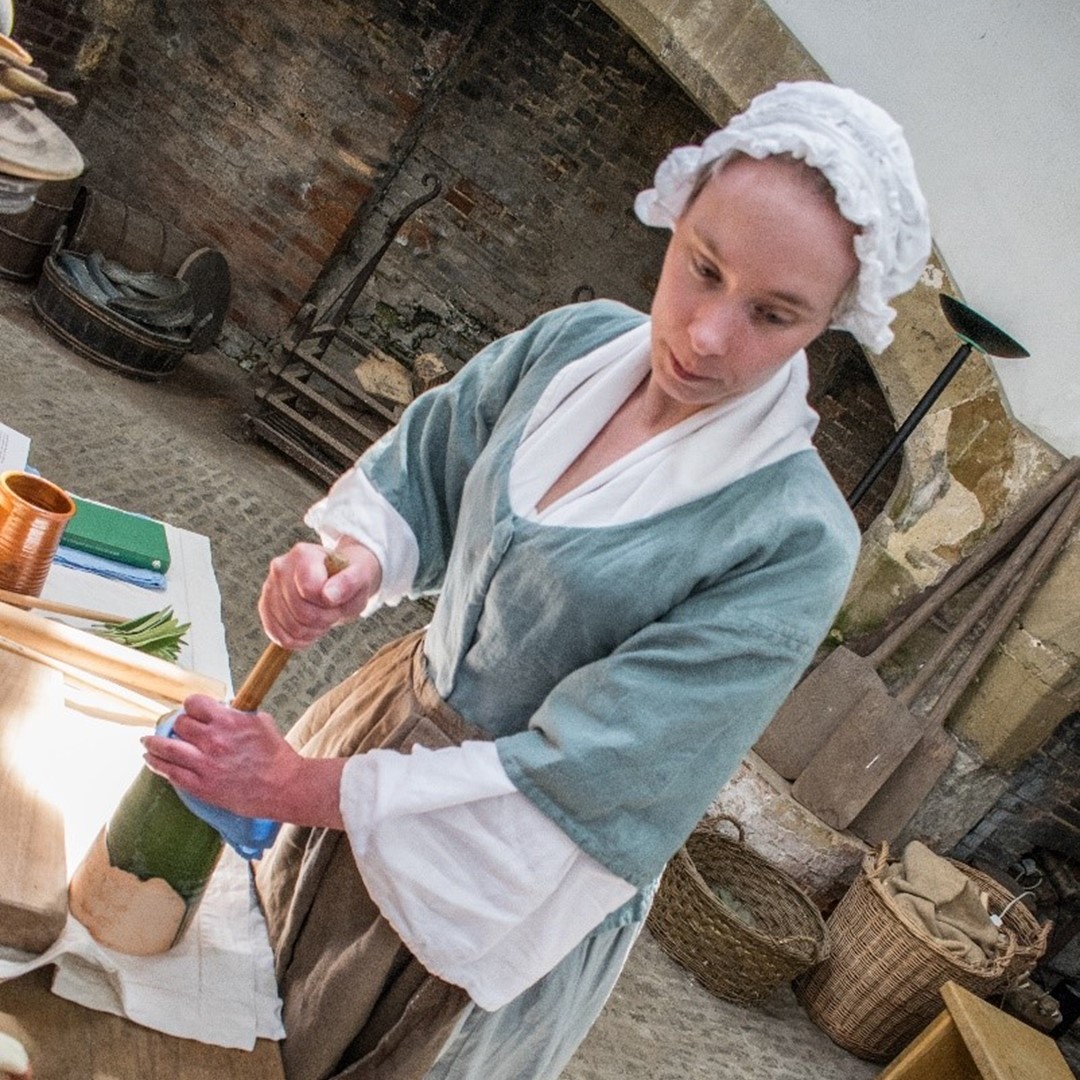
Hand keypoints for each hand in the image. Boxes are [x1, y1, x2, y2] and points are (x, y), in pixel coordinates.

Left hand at [141, 695, 344, 827]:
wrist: (283, 786)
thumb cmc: (276, 754)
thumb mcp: (260, 722)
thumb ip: (236, 714)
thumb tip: (221, 710)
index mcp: (228, 720)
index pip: (194, 704)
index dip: (191, 706)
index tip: (192, 711)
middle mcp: (212, 739)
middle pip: (180, 724)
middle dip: (180, 725)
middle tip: (180, 730)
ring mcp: (204, 764)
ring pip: (166, 747)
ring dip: (153, 743)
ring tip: (146, 742)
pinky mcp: (201, 785)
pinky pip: (170, 772)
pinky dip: (156, 764)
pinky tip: (150, 759)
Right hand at [258, 538, 382, 649]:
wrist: (338, 580)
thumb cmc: (350, 577)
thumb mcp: (360, 576)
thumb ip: (349, 582)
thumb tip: (328, 595)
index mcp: (303, 554)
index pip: (310, 590)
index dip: (328, 604)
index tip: (337, 600)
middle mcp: (280, 567)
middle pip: (299, 611)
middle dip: (323, 620)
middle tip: (333, 613)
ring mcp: (269, 587)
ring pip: (289, 626)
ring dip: (311, 632)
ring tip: (322, 620)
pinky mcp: (265, 606)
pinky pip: (275, 634)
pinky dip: (296, 640)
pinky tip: (309, 633)